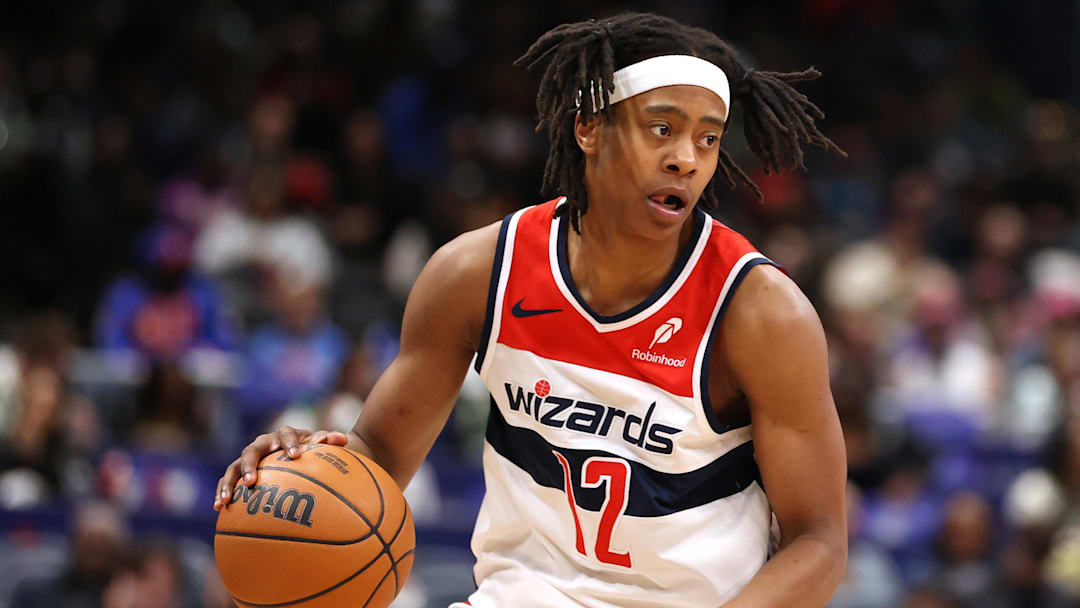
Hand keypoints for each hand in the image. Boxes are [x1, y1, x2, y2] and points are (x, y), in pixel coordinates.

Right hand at [212, 426, 348, 510]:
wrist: (302, 452)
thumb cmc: (314, 449)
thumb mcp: (323, 444)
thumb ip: (330, 440)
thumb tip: (340, 439)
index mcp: (285, 434)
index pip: (287, 435)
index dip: (290, 443)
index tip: (296, 455)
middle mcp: (264, 443)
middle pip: (253, 450)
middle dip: (250, 465)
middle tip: (253, 480)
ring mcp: (251, 457)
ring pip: (234, 466)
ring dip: (229, 482)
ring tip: (226, 500)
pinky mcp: (241, 470)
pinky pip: (228, 480)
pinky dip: (222, 491)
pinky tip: (219, 508)